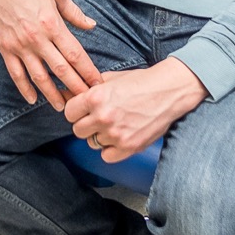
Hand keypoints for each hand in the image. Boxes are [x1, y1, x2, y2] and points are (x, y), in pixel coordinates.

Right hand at [0, 0, 103, 108]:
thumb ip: (74, 12)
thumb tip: (91, 25)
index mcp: (53, 24)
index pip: (75, 54)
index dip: (88, 71)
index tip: (98, 83)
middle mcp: (38, 38)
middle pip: (61, 70)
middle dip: (76, 88)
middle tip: (86, 102)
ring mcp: (20, 45)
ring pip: (39, 77)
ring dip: (52, 94)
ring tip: (62, 107)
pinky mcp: (5, 48)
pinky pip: (16, 73)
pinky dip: (24, 88)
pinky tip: (32, 99)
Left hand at [63, 58, 207, 162]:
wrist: (169, 91)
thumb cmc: (140, 82)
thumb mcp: (111, 78)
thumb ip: (89, 88)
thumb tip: (65, 94)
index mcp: (95, 97)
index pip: (69, 113)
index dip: (76, 112)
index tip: (84, 111)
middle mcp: (103, 117)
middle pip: (78, 130)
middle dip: (86, 125)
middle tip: (99, 119)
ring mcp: (115, 134)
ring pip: (93, 143)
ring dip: (101, 136)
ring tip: (116, 125)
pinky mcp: (128, 147)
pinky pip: (106, 156)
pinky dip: (111, 149)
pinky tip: (120, 137)